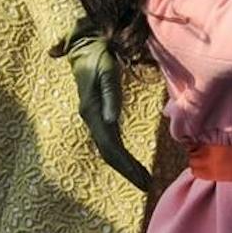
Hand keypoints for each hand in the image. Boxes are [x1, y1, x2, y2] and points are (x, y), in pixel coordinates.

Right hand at [52, 19, 151, 191]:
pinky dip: (122, 153)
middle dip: (127, 170)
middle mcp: (93, 119)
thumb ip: (110, 95)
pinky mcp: (100, 114)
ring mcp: (95, 118)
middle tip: (147, 185)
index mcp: (93, 113)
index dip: (125, 164)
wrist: (84, 47)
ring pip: (110, 148)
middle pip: (110, 152)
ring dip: (125, 165)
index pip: (110, 146)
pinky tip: (130, 160)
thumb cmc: (98, 57)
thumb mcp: (106, 72)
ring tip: (143, 179)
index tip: (141, 178)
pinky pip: (111, 139)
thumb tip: (112, 120)